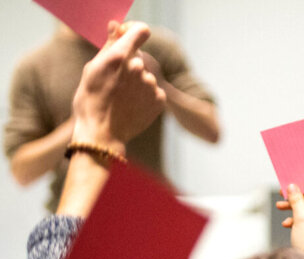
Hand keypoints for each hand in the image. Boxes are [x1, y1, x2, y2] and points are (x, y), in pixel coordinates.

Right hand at [71, 21, 165, 151]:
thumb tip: (117, 26)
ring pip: (147, 76)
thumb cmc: (91, 100)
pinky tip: (132, 105)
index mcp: (120, 55)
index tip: (129, 38)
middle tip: (116, 82)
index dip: (135, 33)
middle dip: (130, 65)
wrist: (101, 133)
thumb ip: (109, 46)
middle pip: (140, 57)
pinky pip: (154, 91)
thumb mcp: (92, 69)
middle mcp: (138, 68)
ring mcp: (150, 85)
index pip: (141, 31)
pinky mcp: (159, 100)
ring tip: (122, 97)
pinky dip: (145, 96)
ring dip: (138, 83)